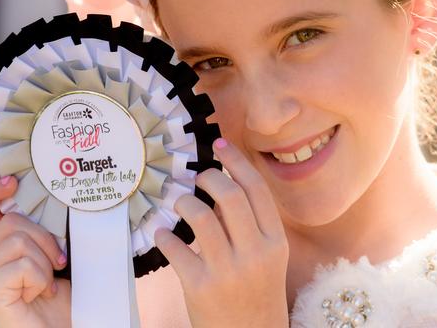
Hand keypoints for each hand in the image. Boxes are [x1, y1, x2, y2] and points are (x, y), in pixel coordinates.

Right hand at [0, 176, 70, 327]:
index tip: (11, 182)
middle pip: (13, 221)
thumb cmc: (60, 298)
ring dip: (45, 263)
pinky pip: (23, 263)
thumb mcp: (52, 256)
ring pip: (19, 240)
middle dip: (46, 240)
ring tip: (46, 285)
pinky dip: (41, 279)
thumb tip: (54, 200)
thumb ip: (42, 233)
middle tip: (56, 266)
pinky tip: (38, 295)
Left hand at [154, 138, 289, 327]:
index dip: (236, 161)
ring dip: (183, 203)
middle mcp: (255, 253)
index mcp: (274, 241)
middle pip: (229, 195)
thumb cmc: (256, 291)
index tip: (220, 145)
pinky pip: (175, 248)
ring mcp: (227, 271)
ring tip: (178, 205)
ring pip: (200, 216)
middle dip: (208, 177)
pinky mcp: (200, 287)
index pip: (256, 189)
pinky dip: (164, 236)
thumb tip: (219, 186)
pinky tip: (161, 234)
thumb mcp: (267, 258)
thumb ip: (250, 224)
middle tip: (197, 177)